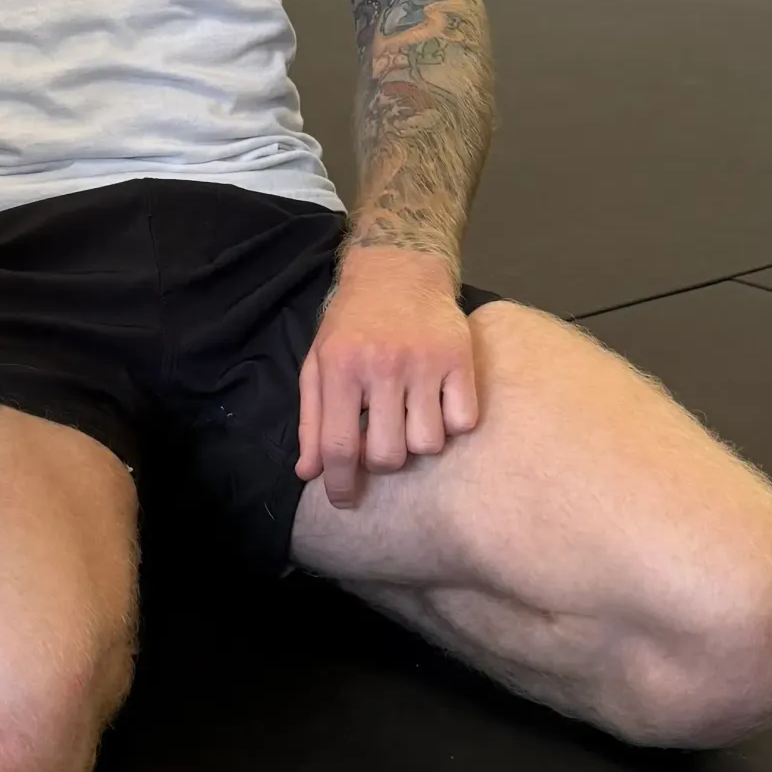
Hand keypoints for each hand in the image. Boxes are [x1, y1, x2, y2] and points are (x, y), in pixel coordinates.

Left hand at [297, 248, 479, 507]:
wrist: (398, 270)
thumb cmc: (351, 322)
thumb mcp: (318, 362)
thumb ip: (311, 419)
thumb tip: (308, 473)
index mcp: (340, 369)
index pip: (339, 447)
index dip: (341, 484)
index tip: (344, 501)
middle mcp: (382, 367)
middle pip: (388, 455)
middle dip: (382, 460)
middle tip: (381, 437)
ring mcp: (424, 364)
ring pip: (428, 445)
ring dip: (418, 441)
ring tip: (409, 414)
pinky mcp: (460, 360)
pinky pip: (463, 423)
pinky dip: (452, 423)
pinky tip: (437, 402)